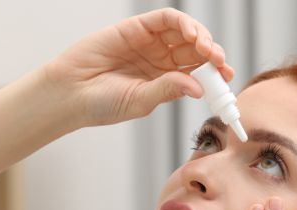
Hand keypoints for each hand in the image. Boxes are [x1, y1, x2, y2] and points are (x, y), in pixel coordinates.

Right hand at [41, 7, 234, 127]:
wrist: (69, 93)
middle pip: (196, 51)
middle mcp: (160, 60)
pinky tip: (191, 35)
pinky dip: (183, 23)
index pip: (198, 73)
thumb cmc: (101, 104)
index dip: (216, 73)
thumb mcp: (141, 101)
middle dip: (213, 55)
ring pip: (185, 33)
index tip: (227, 78)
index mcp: (165, 81)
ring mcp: (150, 43)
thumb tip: (198, 87)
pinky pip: (166, 19)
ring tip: (207, 50)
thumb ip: (168, 90)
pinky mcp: (137, 28)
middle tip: (220, 64)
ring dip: (201, 37)